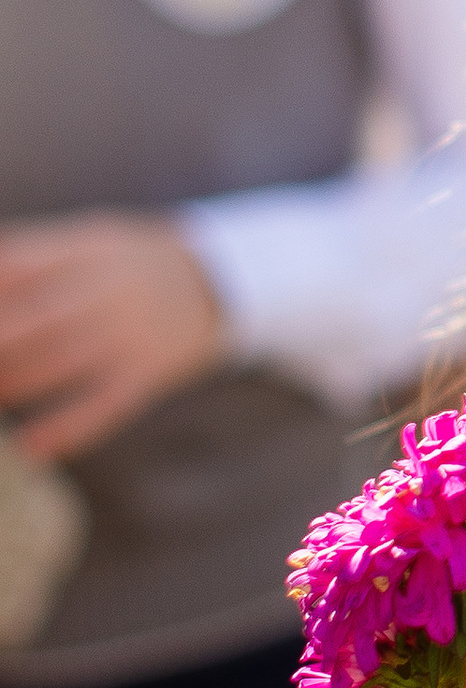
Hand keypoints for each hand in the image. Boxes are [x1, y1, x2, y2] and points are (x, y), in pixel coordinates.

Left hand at [0, 211, 228, 462]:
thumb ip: (33, 254)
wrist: (222, 282)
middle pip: (32, 322)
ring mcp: (130, 334)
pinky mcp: (147, 373)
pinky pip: (103, 406)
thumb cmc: (132, 263)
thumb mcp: (90, 239)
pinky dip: (66, 430)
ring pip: (59, 365)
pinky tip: (31, 448)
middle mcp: (108, 290)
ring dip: (12, 385)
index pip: (15, 270)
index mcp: (86, 250)